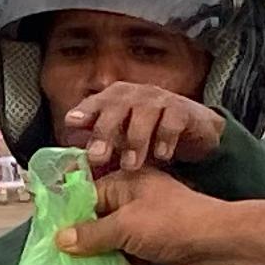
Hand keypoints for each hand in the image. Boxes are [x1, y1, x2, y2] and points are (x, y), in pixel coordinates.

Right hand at [54, 167, 264, 264]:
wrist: (216, 247)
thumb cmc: (172, 224)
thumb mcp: (125, 224)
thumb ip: (91, 234)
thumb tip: (60, 239)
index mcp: (126, 181)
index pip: (87, 194)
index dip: (66, 212)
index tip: (44, 229)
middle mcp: (132, 201)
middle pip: (96, 219)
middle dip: (77, 237)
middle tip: (50, 256)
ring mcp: (142, 227)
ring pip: (108, 241)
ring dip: (93, 256)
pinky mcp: (150, 251)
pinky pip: (122, 259)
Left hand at [55, 80, 223, 177]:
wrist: (194, 129)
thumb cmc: (150, 134)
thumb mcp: (122, 142)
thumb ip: (101, 151)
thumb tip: (70, 170)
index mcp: (115, 99)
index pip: (96, 101)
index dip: (84, 110)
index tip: (72, 122)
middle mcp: (135, 95)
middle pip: (116, 107)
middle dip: (105, 131)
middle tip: (98, 157)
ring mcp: (159, 99)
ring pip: (144, 114)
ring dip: (135, 140)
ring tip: (130, 166)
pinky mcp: (182, 109)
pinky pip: (172, 121)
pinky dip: (165, 138)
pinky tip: (162, 156)